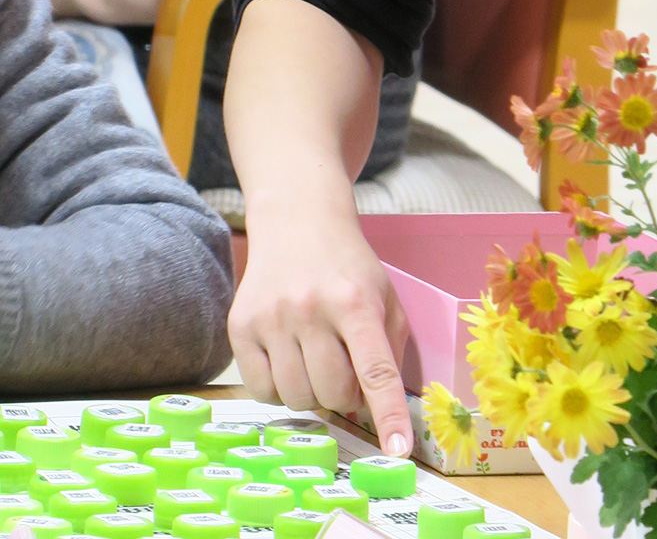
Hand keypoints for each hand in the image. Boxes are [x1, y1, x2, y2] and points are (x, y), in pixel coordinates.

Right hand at [228, 203, 413, 455]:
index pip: (376, 371)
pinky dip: (281, 388)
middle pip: (332, 393)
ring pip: (296, 398)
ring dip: (313, 393)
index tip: (398, 452)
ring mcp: (271, 319)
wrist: (297, 223)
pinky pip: (262, 391)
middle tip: (347, 370)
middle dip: (346, 396)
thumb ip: (389, 349)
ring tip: (318, 360)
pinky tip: (290, 358)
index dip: (389, 415)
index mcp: (355, 301)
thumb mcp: (385, 296)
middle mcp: (310, 309)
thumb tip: (376, 408)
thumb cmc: (349, 267)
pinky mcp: (240, 327)